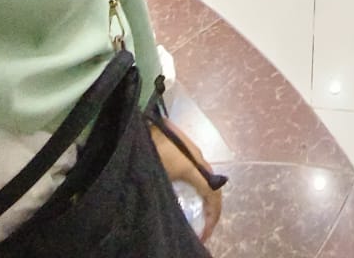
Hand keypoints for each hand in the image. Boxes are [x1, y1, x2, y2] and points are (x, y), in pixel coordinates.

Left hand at [151, 118, 221, 242]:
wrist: (140, 121)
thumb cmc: (150, 150)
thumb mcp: (158, 178)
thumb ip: (170, 196)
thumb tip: (176, 213)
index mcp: (194, 166)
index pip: (212, 193)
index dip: (213, 215)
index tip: (205, 232)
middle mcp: (198, 156)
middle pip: (212, 185)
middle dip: (209, 208)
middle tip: (201, 226)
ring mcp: (191, 149)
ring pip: (204, 175)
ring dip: (202, 195)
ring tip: (195, 211)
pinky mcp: (183, 144)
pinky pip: (196, 168)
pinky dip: (196, 184)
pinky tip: (185, 192)